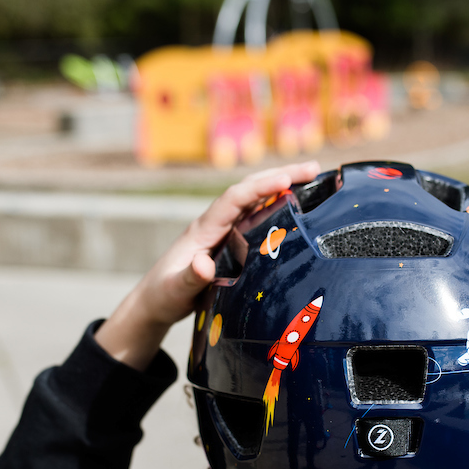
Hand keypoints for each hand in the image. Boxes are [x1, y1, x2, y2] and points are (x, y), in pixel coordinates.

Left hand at [96, 161, 320, 370]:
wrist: (155, 300)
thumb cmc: (163, 294)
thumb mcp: (175, 289)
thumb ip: (190, 277)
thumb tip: (204, 264)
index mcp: (204, 229)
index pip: (234, 199)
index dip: (260, 187)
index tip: (286, 180)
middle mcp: (216, 223)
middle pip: (249, 190)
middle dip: (280, 176)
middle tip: (313, 168)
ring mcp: (224, 231)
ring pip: (256, 200)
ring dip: (283, 187)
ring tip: (313, 178)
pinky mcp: (231, 242)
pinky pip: (257, 218)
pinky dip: (278, 206)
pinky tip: (297, 206)